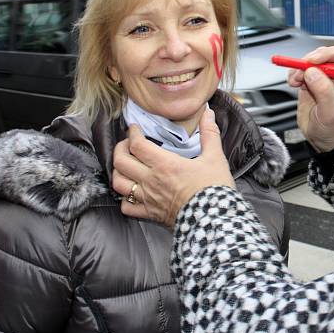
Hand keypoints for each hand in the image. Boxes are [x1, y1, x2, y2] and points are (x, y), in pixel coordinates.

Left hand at [112, 109, 234, 225]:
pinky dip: (124, 199)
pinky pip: (126, 207)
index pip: (137, 144)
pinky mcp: (149, 214)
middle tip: (127, 144)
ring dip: (118, 172)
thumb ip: (210, 133)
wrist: (214, 220)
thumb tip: (208, 112)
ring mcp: (147, 198)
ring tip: (125, 166)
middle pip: (121, 161)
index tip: (135, 128)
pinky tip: (131, 193)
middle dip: (120, 149)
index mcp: (164, 164)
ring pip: (118, 183)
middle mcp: (151, 180)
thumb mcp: (215, 158)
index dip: (133, 133)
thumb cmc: (214, 189)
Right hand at [287, 45, 333, 151]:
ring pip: (309, 62)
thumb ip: (324, 91)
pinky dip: (293, 74)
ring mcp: (321, 78)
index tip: (313, 61)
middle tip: (301, 71)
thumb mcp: (332, 111)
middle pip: (322, 55)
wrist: (323, 139)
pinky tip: (294, 83)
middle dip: (309, 61)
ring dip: (299, 68)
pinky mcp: (309, 83)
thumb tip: (313, 72)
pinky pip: (299, 71)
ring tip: (296, 81)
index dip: (327, 53)